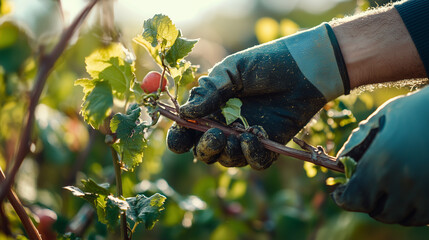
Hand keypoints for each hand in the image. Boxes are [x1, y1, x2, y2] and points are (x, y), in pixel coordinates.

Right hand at [167, 23, 348, 169]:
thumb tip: (186, 112)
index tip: (179, 139)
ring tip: (237, 135)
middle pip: (205, 151)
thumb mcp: (232, 70)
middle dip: (205, 149)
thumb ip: (209, 91)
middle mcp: (226, 126)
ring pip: (228, 160)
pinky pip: (255, 162)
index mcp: (211, 108)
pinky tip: (253, 138)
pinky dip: (251, 155)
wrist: (304, 68)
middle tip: (214, 135)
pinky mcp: (269, 145)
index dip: (180, 138)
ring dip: (228, 152)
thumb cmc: (266, 63)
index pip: (188, 131)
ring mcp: (246, 137)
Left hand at [332, 86, 428, 225]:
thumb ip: (357, 141)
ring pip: (400, 218)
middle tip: (366, 191)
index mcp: (381, 163)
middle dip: (368, 202)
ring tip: (388, 192)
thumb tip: (340, 162)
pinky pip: (422, 218)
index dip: (344, 198)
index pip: (355, 199)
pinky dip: (412, 211)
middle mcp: (403, 182)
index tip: (340, 193)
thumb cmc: (413, 110)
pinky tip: (408, 195)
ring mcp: (425, 192)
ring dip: (390, 208)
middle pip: (377, 212)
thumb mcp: (380, 119)